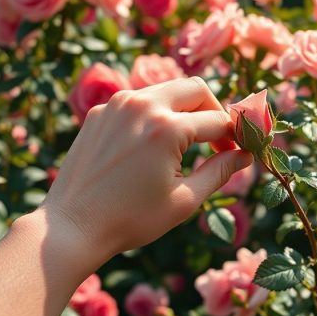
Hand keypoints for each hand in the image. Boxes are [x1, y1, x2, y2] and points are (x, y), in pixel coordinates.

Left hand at [39, 77, 252, 261]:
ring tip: (188, 142)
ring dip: (185, 109)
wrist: (71, 226)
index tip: (238, 154)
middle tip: (218, 141)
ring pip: (166, 89)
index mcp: (167, 128)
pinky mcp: (99, 111)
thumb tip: (245, 155)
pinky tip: (153, 144)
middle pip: (196, 89)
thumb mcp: (184, 200)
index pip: (218, 120)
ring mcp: (116, 104)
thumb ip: (220, 172)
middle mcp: (142, 104)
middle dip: (214, 111)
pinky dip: (155, 114)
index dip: (235, 138)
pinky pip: (139, 100)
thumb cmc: (131, 219)